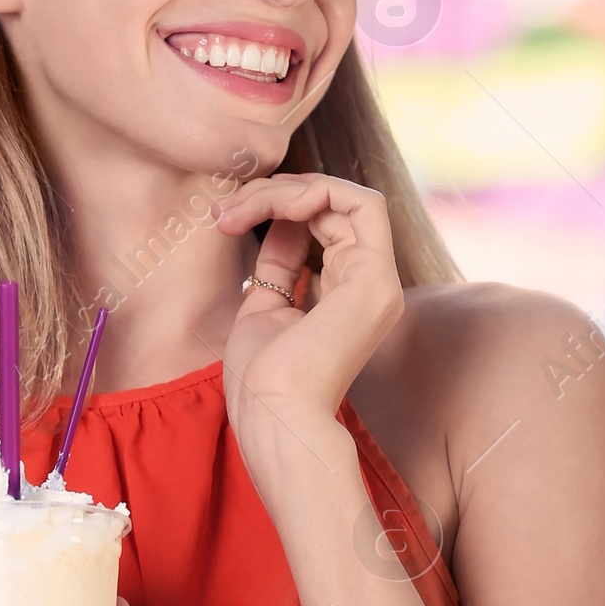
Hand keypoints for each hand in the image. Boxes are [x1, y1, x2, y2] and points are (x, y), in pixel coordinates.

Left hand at [215, 172, 405, 468]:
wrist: (272, 415)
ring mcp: (378, 280)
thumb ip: (278, 266)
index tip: (227, 216)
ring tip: (242, 208)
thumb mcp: (264, 307)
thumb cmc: (262, 381)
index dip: (274, 205)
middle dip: (272, 193)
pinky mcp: (377, 277)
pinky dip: (319, 190)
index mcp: (346, 294)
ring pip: (343, 197)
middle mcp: (369, 284)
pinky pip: (362, 204)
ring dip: (285, 191)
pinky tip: (280, 204)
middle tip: (225, 210)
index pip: (321, 223)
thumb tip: (278, 225)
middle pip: (331, 205)